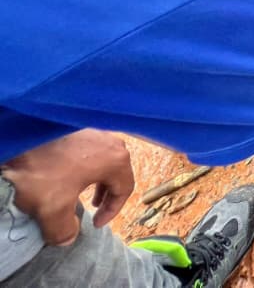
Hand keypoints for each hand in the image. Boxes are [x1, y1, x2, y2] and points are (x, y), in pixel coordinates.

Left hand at [2, 130, 133, 245]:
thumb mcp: (54, 211)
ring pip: (104, 160)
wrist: (16, 141)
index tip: (96, 224)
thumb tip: (68, 238)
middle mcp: (112, 142)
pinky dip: (85, 167)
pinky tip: (68, 176)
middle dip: (106, 195)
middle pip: (118, 173)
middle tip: (94, 209)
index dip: (112, 211)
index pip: (125, 190)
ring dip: (96, 180)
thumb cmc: (43, 175)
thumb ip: (65, 231)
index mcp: (116, 160)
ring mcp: (95, 132)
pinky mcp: (79, 127)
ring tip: (83, 193)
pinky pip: (91, 151)